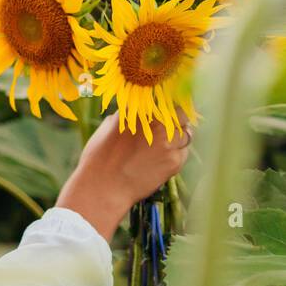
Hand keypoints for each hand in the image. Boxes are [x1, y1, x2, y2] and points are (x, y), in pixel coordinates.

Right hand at [56, 113, 189, 240]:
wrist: (103, 186)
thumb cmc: (99, 157)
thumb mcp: (109, 127)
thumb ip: (128, 116)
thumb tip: (140, 111)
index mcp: (138, 110)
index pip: (164, 99)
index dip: (167, 104)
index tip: (166, 108)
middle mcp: (156, 122)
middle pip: (182, 113)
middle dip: (178, 118)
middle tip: (172, 124)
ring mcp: (168, 142)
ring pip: (187, 133)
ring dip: (180, 135)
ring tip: (165, 144)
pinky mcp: (174, 161)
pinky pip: (183, 152)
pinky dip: (177, 153)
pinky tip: (162, 159)